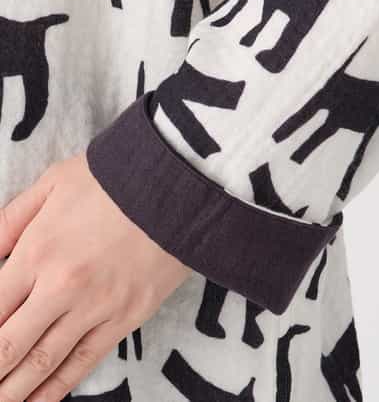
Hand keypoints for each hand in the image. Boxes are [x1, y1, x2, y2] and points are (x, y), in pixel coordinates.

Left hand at [0, 153, 190, 400]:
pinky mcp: (128, 317)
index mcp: (37, 251)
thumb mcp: (54, 183)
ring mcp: (97, 307)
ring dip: (13, 391)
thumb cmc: (116, 180)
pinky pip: (85, 361)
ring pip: (43, 363)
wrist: (178, 189)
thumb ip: (10, 220)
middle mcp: (62, 288)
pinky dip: (56, 389)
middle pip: (7, 346)